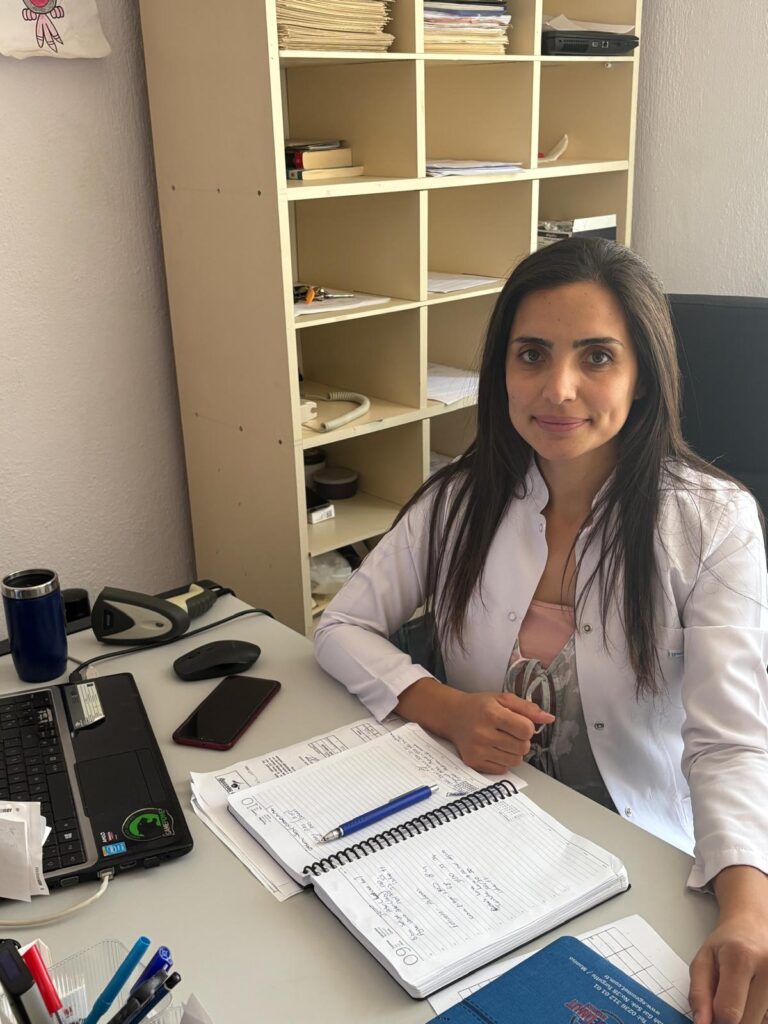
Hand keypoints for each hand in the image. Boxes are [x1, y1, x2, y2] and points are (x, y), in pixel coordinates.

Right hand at [396, 679, 553, 773]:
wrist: (452, 715)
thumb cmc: (480, 706)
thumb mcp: (503, 699)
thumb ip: (527, 708)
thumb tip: (549, 718)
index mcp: (491, 713)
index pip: (526, 730)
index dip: (527, 727)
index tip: (519, 723)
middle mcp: (483, 733)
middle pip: (522, 747)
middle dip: (521, 740)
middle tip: (510, 732)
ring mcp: (477, 750)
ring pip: (515, 761)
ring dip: (514, 752)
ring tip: (503, 740)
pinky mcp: (473, 762)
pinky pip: (502, 769)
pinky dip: (503, 761)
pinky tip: (494, 749)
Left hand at [689, 867, 767, 1023]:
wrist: (754, 926)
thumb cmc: (727, 943)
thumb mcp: (703, 960)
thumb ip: (699, 994)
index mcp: (741, 958)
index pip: (729, 1012)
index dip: (715, 1020)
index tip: (710, 1015)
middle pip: (747, 1023)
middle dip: (731, 1021)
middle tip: (724, 1004)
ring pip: (761, 1023)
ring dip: (747, 1018)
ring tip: (740, 996)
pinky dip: (759, 1016)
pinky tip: (753, 999)